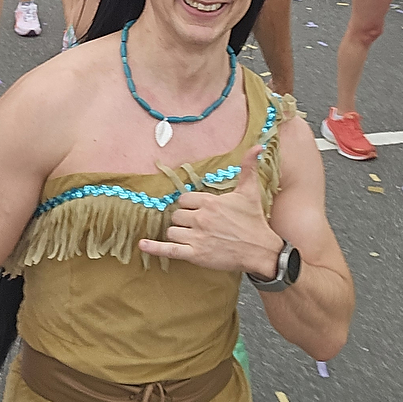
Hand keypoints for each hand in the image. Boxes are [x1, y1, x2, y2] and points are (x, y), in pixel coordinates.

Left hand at [139, 146, 280, 273]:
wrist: (261, 250)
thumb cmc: (254, 220)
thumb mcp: (250, 191)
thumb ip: (248, 167)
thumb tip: (257, 147)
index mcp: (209, 201)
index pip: (183, 199)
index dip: (189, 205)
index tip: (198, 210)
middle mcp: (200, 217)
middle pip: (176, 215)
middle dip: (184, 220)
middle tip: (198, 225)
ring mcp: (196, 237)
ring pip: (172, 231)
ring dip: (179, 234)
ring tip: (193, 237)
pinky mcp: (195, 255)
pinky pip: (169, 249)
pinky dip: (154, 248)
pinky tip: (142, 244)